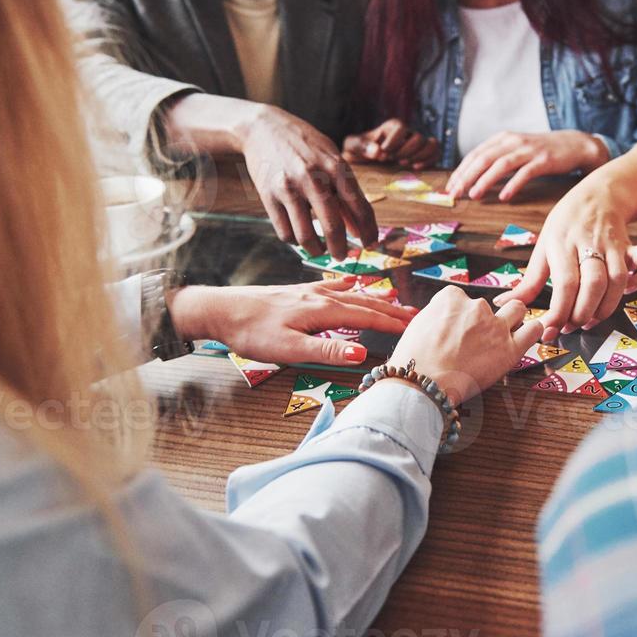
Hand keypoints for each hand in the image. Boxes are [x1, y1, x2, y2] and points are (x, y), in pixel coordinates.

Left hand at [170, 278, 415, 367]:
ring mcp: (308, 292)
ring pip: (350, 294)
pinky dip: (349, 286)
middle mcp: (320, 296)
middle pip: (364, 302)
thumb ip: (327, 350)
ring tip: (394, 299)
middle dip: (391, 309)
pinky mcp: (296, 292)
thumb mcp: (289, 349)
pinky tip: (352, 283)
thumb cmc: (252, 332)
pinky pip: (332, 287)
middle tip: (415, 315)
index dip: (392, 322)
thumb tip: (362, 352)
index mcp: (322, 310)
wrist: (220, 310)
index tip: (416, 326)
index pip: (366, 316)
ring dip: (374, 298)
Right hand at [238, 105, 378, 260]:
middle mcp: (313, 177)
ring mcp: (289, 187)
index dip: (369, 230)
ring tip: (320, 250)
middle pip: (333, 226)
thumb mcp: (330, 159)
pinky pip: (285, 232)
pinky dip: (295, 240)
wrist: (263, 128)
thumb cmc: (304, 145)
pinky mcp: (268, 195)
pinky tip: (300, 236)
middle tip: (342, 256)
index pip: (360, 206)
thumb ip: (345, 193)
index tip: (371, 245)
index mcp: (336, 166)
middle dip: (341, 249)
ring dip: (316, 250)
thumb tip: (358, 229)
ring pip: (306, 235)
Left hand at [342, 119, 438, 167]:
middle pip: (418, 137)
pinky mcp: (423, 158)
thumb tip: (378, 151)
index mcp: (390, 128)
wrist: (362, 169)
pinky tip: (416, 168)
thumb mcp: (351, 148)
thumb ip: (360, 145)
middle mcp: (406, 135)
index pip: (400, 126)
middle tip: (394, 161)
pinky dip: (430, 160)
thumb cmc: (356, 155)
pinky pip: (436, 154)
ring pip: (431, 143)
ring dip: (420, 155)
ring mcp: (416, 147)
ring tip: (405, 164)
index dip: (394, 140)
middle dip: (406, 151)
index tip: (383, 155)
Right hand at [387, 287, 540, 405]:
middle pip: (488, 306)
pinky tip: (527, 337)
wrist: (423, 383)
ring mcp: (495, 326)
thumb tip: (442, 320)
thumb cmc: (415, 361)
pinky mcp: (510, 348)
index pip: (463, 298)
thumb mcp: (417, 325)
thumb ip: (436, 316)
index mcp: (451, 298)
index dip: (461, 315)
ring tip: (505, 334)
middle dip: (484, 319)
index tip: (458, 329)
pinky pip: (533, 331)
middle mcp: (476, 307)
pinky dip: (532, 332)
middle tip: (477, 338)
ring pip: (517, 309)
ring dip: (513, 318)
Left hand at [446, 131, 609, 201]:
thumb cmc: (541, 151)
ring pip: (501, 165)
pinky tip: (504, 197)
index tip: (450, 187)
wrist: (575, 144)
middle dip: (466, 176)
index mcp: (503, 138)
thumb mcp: (516, 149)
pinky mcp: (544, 161)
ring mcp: (529, 150)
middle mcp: (513, 141)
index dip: (461, 170)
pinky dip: (513, 185)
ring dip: (485, 180)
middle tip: (455, 193)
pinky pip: (525, 173)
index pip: (476, 154)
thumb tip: (473, 178)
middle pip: (484, 159)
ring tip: (474, 195)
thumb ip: (497, 158)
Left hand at [493, 181, 636, 339]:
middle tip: (571, 326)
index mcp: (562, 244)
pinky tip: (628, 292)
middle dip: (583, 313)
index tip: (551, 330)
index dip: (559, 311)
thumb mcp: (542, 248)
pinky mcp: (632, 246)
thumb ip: (528, 281)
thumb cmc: (565, 226)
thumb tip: (504, 304)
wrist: (596, 196)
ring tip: (591, 319)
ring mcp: (614, 244)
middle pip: (594, 284)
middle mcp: (589, 243)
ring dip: (606, 307)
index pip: (565, 282)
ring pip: (618, 279)